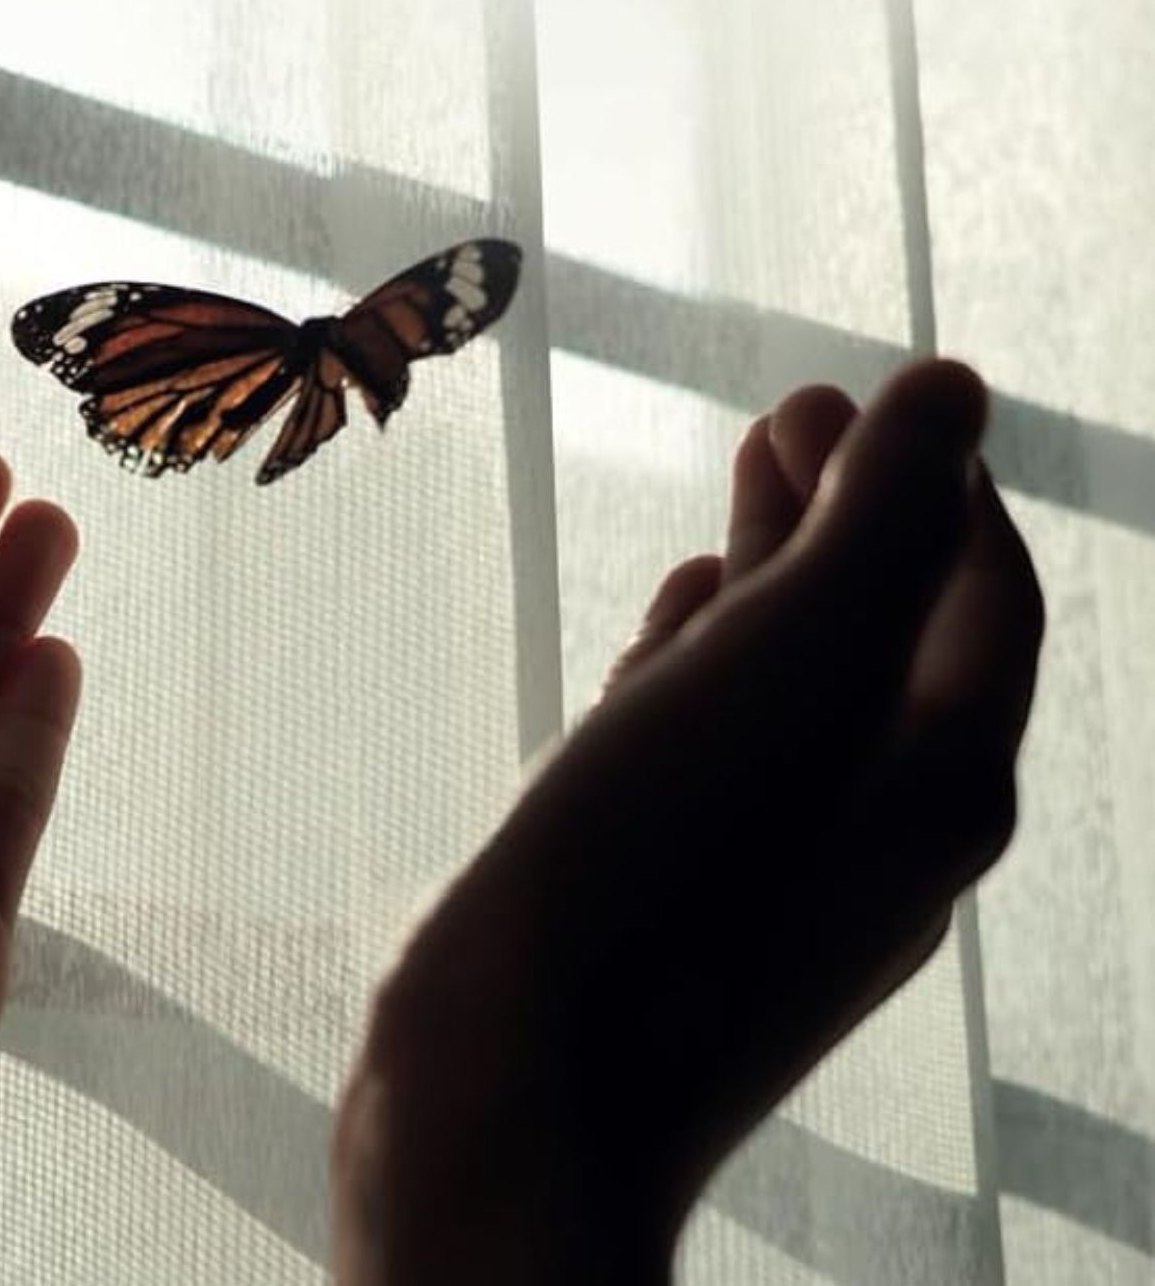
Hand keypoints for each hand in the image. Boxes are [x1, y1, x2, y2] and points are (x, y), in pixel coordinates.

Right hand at [332, 360, 1043, 1282]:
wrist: (513, 1101)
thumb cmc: (657, 876)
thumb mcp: (790, 665)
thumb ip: (881, 520)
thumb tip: (949, 393)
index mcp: (939, 779)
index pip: (979, 593)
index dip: (933, 477)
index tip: (854, 394)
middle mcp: (875, 834)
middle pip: (886, 638)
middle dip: (844, 515)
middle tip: (783, 414)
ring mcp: (767, 879)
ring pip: (791, 698)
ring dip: (772, 588)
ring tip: (736, 499)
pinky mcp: (668, 900)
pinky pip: (711, 760)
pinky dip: (702, 677)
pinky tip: (669, 634)